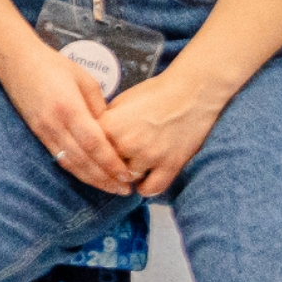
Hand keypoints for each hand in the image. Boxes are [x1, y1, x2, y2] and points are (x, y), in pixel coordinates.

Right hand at [0, 32, 141, 196]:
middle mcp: (55, 124)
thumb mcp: (84, 79)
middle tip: (124, 190)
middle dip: (104, 178)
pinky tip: (90, 176)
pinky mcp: (37, 134)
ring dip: (92, 179)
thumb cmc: (54, 65)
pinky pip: (59, 157)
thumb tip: (112, 131)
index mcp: (69, 108)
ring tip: (111, 188)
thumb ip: (99, 107)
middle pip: (82, 159)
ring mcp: (44, 131)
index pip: (93, 143)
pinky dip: (76, 170)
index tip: (127, 175)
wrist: (16, 62)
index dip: (110, 162)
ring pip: (70, 163)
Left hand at [96, 57, 228, 201]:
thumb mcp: (120, 102)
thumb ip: (104, 123)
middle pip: (107, 168)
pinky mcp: (170, 165)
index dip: (92, 153)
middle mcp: (126, 144)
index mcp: (109, 126)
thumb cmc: (155, 93)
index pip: (90, 151)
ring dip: (128, 176)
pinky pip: (150, 189)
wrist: (191, 92)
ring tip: (132, 166)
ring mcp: (149, 156)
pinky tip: (145, 179)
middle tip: (115, 162)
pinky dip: (146, 187)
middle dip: (110, 165)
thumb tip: (91, 139)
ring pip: (128, 180)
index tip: (95, 155)